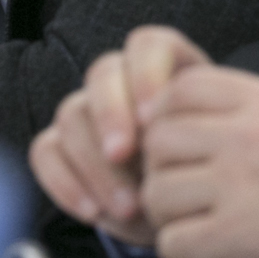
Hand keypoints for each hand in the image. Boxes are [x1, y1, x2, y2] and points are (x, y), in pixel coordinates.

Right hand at [30, 25, 210, 243]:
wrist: (187, 211)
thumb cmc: (206, 174)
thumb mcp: (213, 153)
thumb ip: (196, 136)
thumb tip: (171, 137)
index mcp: (165, 68)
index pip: (148, 45)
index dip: (146, 74)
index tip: (152, 118)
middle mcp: (121, 82)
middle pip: (102, 73)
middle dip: (109, 113)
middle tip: (123, 154)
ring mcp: (87, 112)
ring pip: (72, 114)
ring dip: (95, 163)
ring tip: (127, 206)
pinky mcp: (59, 146)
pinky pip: (46, 151)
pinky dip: (64, 182)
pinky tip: (92, 212)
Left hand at [140, 68, 258, 257]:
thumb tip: (258, 110)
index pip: (185, 87)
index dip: (167, 113)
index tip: (176, 141)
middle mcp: (244, 139)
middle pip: (159, 138)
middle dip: (161, 168)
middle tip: (181, 192)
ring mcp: (237, 187)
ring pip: (157, 192)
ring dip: (168, 218)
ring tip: (192, 232)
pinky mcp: (237, 237)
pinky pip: (173, 244)